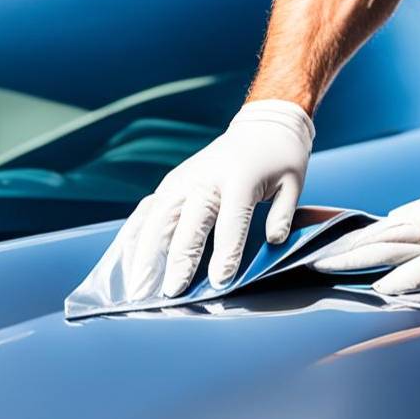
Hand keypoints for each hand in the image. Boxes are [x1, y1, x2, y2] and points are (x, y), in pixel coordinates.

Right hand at [119, 100, 314, 299]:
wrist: (262, 124)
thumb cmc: (280, 159)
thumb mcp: (292, 184)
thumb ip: (282, 216)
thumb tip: (273, 243)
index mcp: (239, 178)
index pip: (230, 221)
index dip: (225, 253)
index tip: (219, 282)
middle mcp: (204, 178)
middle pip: (185, 223)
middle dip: (177, 261)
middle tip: (171, 294)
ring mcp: (181, 180)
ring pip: (157, 220)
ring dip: (145, 255)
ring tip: (139, 288)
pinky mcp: (170, 184)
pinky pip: (146, 213)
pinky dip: (135, 239)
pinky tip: (127, 263)